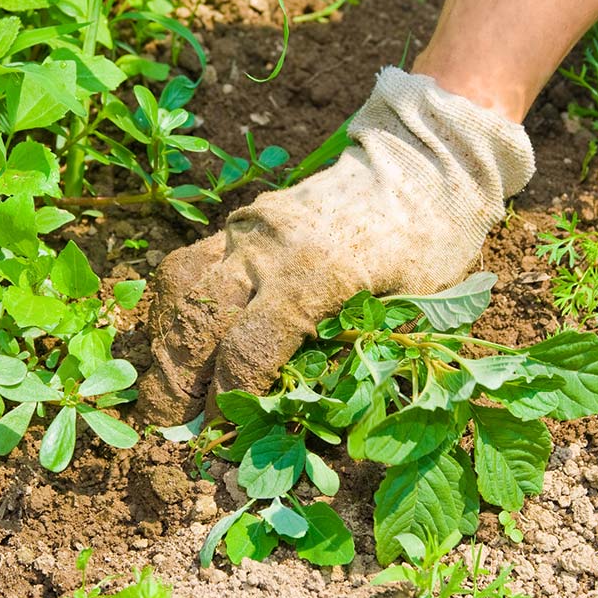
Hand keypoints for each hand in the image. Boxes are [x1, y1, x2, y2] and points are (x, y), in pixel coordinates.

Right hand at [136, 67, 534, 425]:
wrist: (423, 161)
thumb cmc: (432, 242)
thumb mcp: (416, 307)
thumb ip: (362, 355)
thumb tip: (308, 415)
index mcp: (317, 275)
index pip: (248, 350)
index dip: (228, 401)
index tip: (222, 436)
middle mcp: (270, 248)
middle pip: (199, 322)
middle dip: (176, 382)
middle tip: (172, 425)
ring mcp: (250, 228)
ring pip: (182, 288)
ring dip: (165, 343)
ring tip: (167, 386)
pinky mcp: (243, 219)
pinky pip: (190, 263)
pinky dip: (176, 306)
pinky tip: (179, 336)